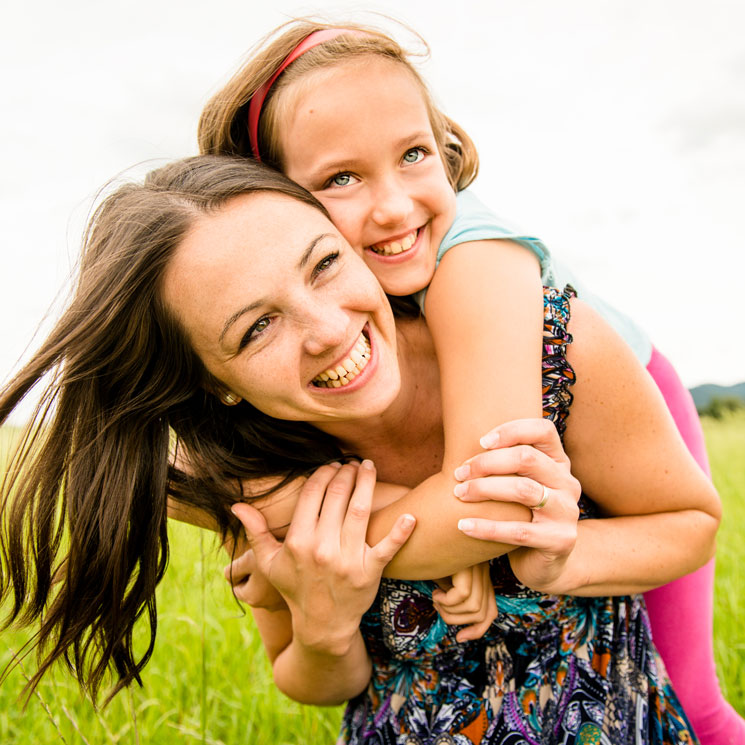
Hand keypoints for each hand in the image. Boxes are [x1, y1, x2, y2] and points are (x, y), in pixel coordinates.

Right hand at [231, 461, 415, 653]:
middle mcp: (322, 548)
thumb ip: (255, 531)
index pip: (312, 494)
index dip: (322, 474)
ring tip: (369, 467)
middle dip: (345, 473)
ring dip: (366, 484)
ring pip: (360, 511)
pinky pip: (387, 548)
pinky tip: (411, 516)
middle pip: (337, 497)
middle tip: (351, 462)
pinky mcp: (370, 572)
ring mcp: (347, 560)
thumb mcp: (269, 563)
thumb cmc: (294, 588)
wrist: (322, 626)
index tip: (330, 465)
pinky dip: (400, 532)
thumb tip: (236, 504)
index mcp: (298, 542)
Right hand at [432, 562, 497, 641]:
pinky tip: (436, 590)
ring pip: (473, 607)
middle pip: (482, 614)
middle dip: (456, 620)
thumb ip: (454, 600)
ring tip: (436, 598)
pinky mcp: (468, 563)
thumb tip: (460, 627)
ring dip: (449, 610)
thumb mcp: (444, 583)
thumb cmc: (429, 560)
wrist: (422, 536)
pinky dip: (446, 600)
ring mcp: (477, 567)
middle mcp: (483, 573)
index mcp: (481, 578)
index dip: (478, 631)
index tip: (460, 638)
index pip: (491, 613)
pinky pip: (463, 594)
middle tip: (438, 606)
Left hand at [454, 418, 580, 593]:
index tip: (481, 442)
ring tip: (459, 493)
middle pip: (527, 458)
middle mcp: (568, 483)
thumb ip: (507, 464)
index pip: (543, 431)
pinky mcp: (559, 541)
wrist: (545, 562)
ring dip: (484, 489)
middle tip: (459, 473)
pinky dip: (486, 527)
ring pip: (523, 490)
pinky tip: (463, 525)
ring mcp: (567, 512)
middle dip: (487, 462)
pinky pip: (518, 530)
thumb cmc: (523, 515)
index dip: (511, 430)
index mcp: (559, 463)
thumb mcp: (520, 484)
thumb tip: (463, 440)